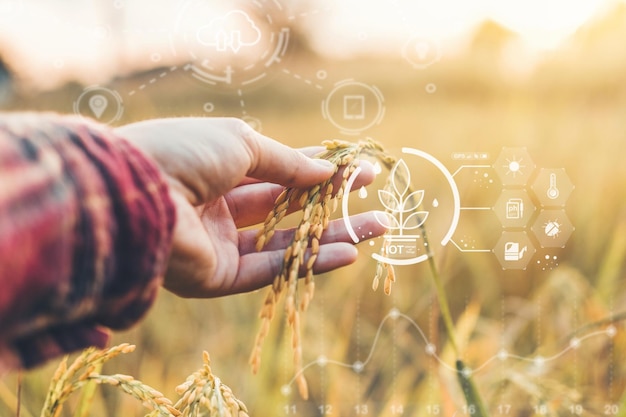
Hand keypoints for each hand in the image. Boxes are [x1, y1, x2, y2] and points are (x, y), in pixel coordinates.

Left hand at [117, 117, 384, 297]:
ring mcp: (218, 242)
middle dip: (334, 204)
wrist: (135, 194)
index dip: (321, 171)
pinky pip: (270, 269)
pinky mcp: (216, 276)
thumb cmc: (184, 152)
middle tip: (378, 201)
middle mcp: (219, 206)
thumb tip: (328, 170)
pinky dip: (308, 261)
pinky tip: (347, 254)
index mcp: (219, 167)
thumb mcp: (242, 143)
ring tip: (377, 228)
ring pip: (285, 242)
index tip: (360, 169)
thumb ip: (288, 162)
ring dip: (332, 236)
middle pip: (289, 207)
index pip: (281, 171)